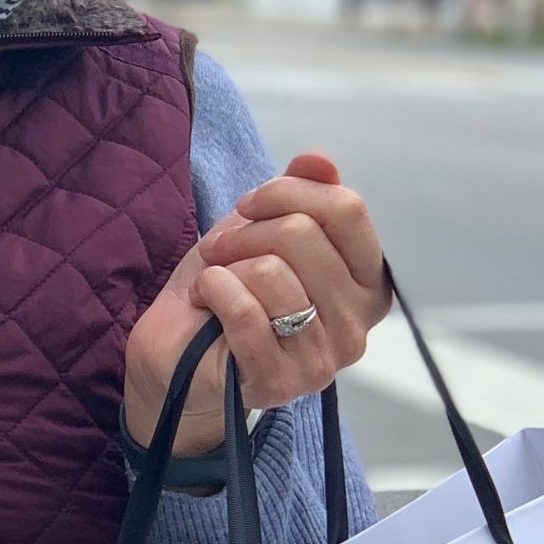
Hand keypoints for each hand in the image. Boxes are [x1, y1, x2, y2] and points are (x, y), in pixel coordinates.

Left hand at [123, 154, 390, 455]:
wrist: (176, 360)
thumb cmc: (227, 294)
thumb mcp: (261, 231)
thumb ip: (300, 194)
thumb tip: (318, 160)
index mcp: (367, 283)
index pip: (347, 210)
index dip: (288, 192)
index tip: (248, 206)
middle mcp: (358, 324)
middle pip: (303, 235)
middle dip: (246, 233)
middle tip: (220, 252)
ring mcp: (324, 359)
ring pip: (271, 272)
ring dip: (227, 268)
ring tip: (216, 286)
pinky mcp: (281, 382)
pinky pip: (245, 310)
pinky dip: (213, 293)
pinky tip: (207, 305)